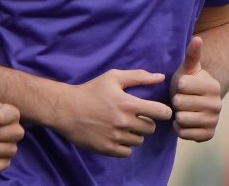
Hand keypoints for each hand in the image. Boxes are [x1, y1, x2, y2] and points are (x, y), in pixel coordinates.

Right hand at [54, 69, 172, 156]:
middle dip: (145, 122)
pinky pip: (127, 152)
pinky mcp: (107, 149)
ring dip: (134, 134)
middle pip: (151, 129)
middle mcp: (123, 122)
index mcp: (128, 104)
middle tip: (133, 117)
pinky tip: (115, 135)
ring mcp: (115, 137)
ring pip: (139, 141)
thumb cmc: (90, 91)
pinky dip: (124, 145)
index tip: (158, 111)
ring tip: (121, 125)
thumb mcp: (112, 78)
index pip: (160, 112)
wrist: (65, 109)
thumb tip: (160, 77)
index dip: (163, 112)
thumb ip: (138, 76)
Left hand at [170, 37, 221, 141]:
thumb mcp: (188, 69)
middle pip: (180, 102)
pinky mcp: (208, 135)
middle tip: (181, 99)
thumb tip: (197, 38)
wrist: (194, 105)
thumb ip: (192, 55)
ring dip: (176, 114)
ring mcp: (214, 121)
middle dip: (176, 100)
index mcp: (213, 86)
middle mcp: (217, 105)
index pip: (182, 84)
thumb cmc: (187, 84)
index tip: (183, 86)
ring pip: (181, 118)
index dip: (177, 85)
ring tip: (182, 109)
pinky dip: (179, 128)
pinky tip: (183, 121)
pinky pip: (183, 132)